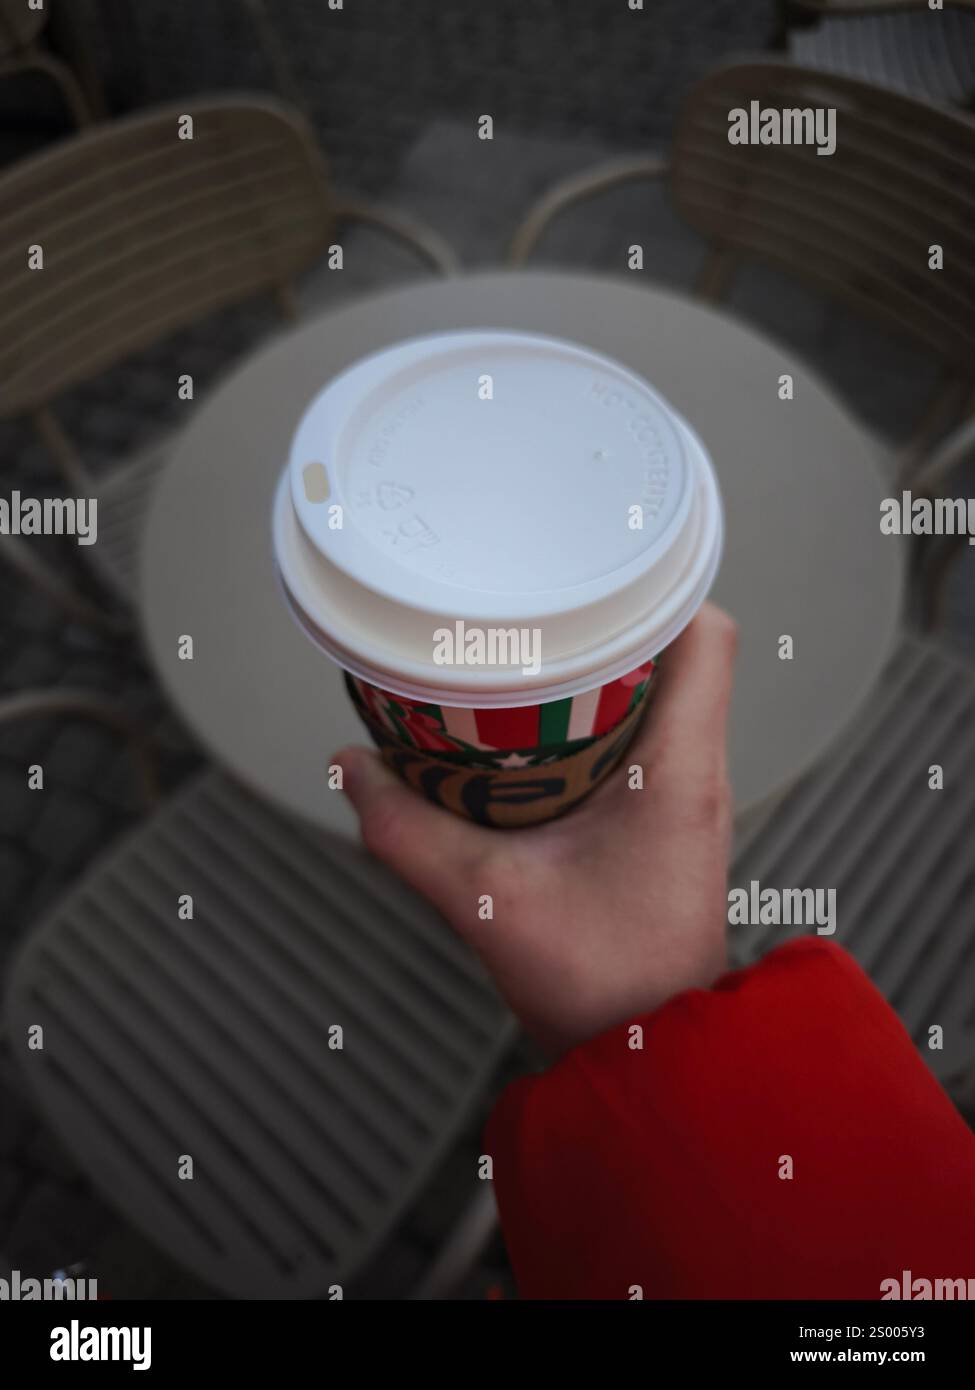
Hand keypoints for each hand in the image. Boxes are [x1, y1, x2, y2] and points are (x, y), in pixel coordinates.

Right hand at [334, 602, 737, 1056]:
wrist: (644, 1056)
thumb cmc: (603, 988)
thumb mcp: (485, 900)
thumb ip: (406, 833)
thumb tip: (350, 768)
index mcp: (681, 772)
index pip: (708, 636)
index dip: (657, 583)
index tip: (592, 565)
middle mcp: (697, 772)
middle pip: (678, 649)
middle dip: (608, 614)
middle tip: (536, 603)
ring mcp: (685, 796)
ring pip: (659, 691)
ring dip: (600, 664)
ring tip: (528, 649)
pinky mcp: (663, 820)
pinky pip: (639, 736)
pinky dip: (592, 714)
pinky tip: (531, 727)